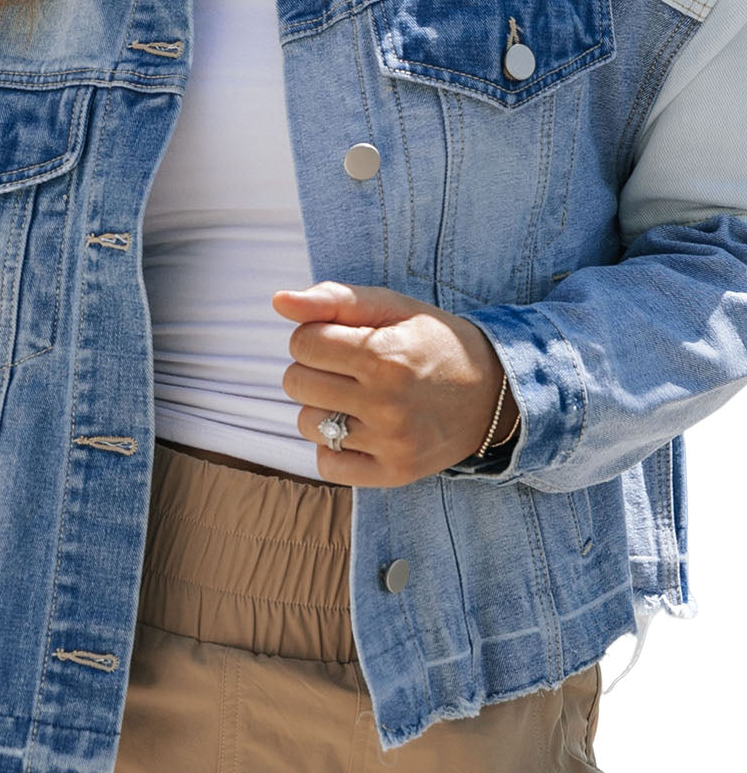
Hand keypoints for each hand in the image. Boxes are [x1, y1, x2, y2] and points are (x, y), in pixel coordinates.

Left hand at [272, 280, 520, 485]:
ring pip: (307, 424)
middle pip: (297, 383)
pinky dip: (333, 448)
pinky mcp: (395, 472)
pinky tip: (359, 429)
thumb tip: (278, 301)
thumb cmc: (434, 342)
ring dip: (322, 408)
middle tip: (350, 369)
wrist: (494, 393)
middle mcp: (386, 402)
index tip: (343, 340)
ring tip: (357, 398)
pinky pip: (327, 465)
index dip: (315, 336)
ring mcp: (391, 442)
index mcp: (383, 354)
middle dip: (314, 370)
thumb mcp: (393, 307)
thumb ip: (334, 299)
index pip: (302, 343)